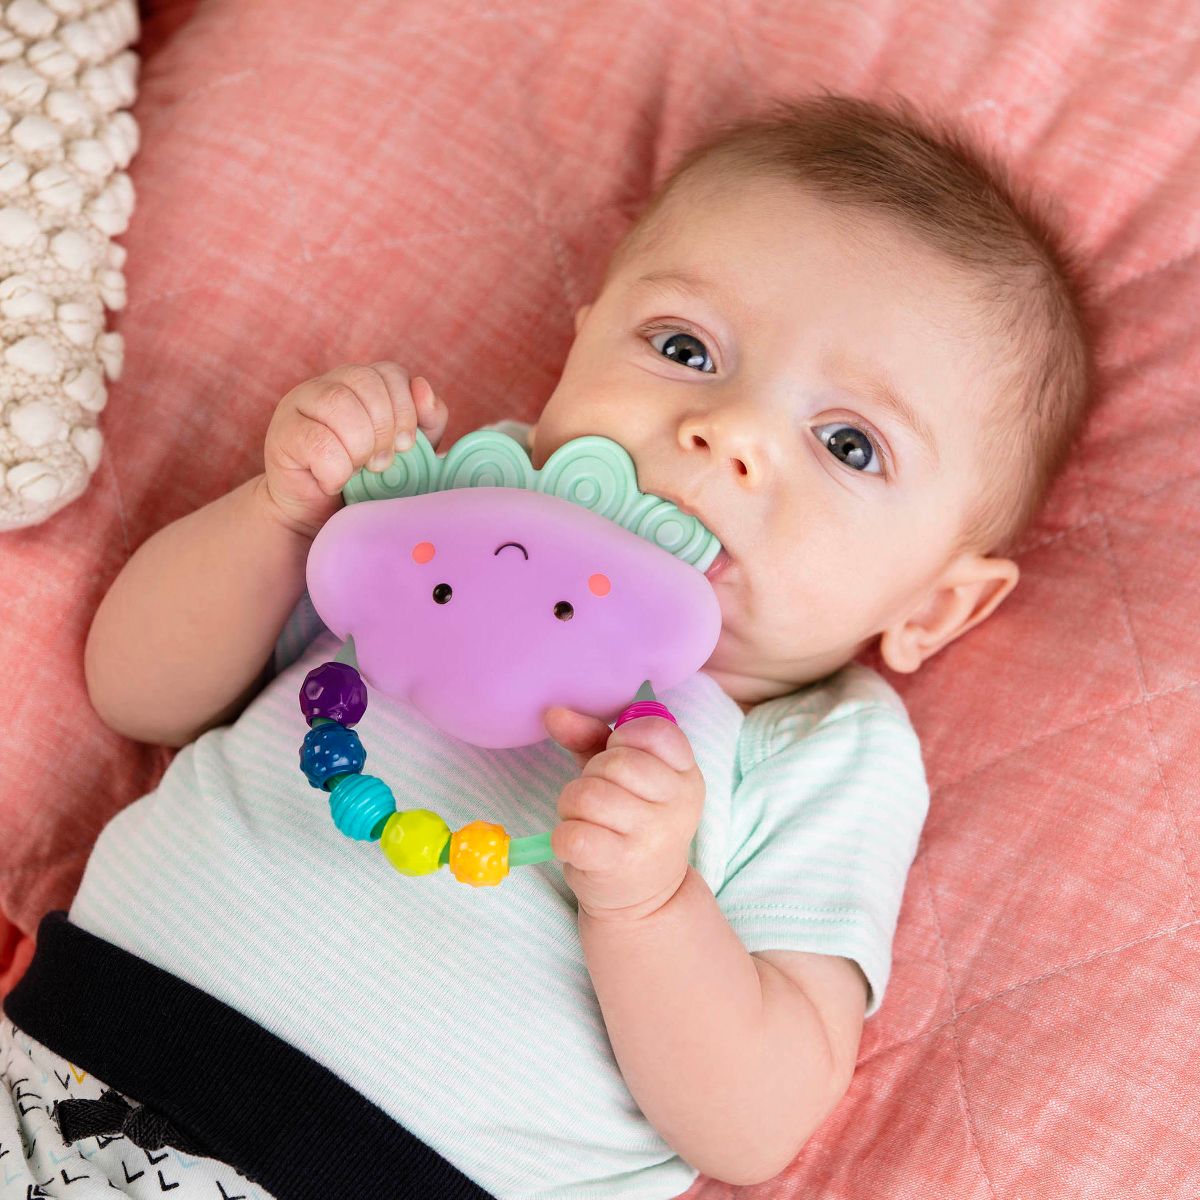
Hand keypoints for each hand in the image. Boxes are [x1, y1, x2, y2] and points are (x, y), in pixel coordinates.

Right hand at [259, 362, 448, 538]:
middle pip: (364, 381)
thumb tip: (423, 388)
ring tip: (357, 471)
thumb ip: (426, 420)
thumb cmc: (364, 481)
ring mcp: (299, 404)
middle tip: (381, 463)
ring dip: (359, 447)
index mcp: (360, 383)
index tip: (406, 445)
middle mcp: (328, 384)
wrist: (318, 517)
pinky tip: (333, 481)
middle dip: (383, 427)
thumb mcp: (407, 451)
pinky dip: (335, 470)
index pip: (390, 372)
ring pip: (339, 404)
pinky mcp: (283, 433)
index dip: (405, 409)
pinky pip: (317, 441)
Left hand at [544, 704, 704, 921]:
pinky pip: (574, 834)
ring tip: (585, 821)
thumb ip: (593, 737)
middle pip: (615, 762)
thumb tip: (554, 713)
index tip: (620, 757)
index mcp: (686, 775)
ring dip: (572, 806)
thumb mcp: (625, 777)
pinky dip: (563, 837)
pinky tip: (576, 845)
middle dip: (591, 775)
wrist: (646, 900)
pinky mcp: (621, 865)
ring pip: (588, 795)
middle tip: (597, 799)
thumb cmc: (631, 825)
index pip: (656, 732)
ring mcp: (652, 837)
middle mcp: (677, 805)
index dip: (624, 739)